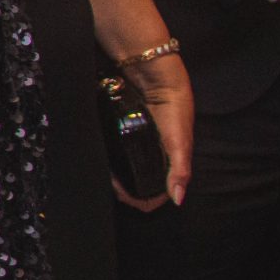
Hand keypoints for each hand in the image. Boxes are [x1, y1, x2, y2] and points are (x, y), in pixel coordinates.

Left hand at [111, 53, 193, 212]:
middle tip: (111, 185)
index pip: (154, 196)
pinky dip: (107, 162)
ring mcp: (136, 146)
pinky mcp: (123, 134)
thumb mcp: (180, 142)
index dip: (140, 200)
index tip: (125, 195)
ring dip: (114, 179)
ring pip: (124, 174)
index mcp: (168, 163)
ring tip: (104, 174)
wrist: (155, 79)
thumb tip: (178, 199)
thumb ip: (179, 170)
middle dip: (124, 192)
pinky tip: (100, 161)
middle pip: (136, 187)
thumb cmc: (174, 110)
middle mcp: (151, 157)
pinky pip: (113, 155)